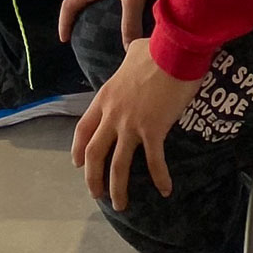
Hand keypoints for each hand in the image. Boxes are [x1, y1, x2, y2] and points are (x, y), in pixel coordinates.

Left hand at [72, 38, 198, 210]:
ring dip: (117, 189)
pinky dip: (159, 178)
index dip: (78, 149)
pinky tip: (165, 190)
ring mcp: (131, 124)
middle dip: (92, 178)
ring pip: (117, 165)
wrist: (174, 49)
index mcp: (105, 97)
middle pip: (94, 153)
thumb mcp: (133, 52)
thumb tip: (133, 54)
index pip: (83, 128)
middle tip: (97, 194)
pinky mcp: (153, 130)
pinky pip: (153, 161)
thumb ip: (128, 60)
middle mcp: (113, 115)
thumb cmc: (156, 48)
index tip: (77, 164)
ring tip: (120, 205)